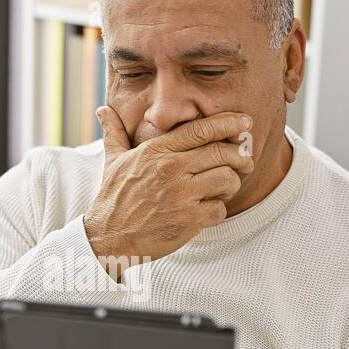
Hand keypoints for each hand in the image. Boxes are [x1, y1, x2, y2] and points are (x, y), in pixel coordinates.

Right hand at [85, 108, 255, 263]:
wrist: (108, 237)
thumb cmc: (113, 199)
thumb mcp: (112, 161)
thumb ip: (114, 133)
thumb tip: (103, 111)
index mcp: (156, 151)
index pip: (201, 130)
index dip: (229, 123)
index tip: (245, 122)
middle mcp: (170, 169)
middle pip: (222, 152)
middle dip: (240, 155)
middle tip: (245, 161)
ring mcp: (180, 195)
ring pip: (227, 179)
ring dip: (231, 184)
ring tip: (224, 188)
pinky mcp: (188, 220)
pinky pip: (220, 209)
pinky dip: (219, 210)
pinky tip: (208, 210)